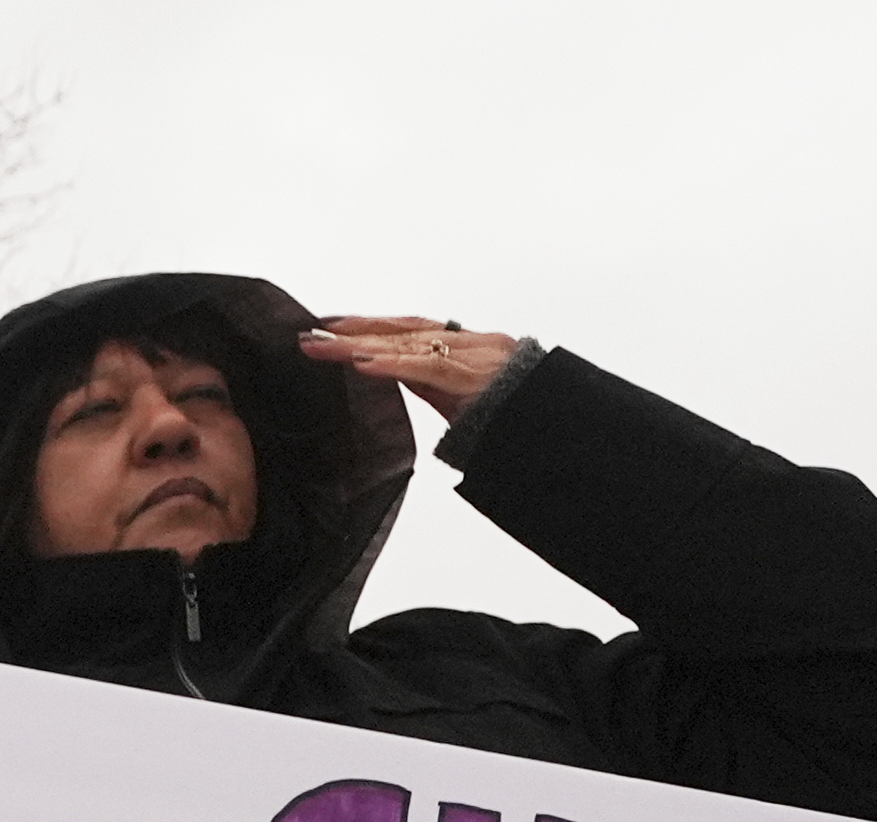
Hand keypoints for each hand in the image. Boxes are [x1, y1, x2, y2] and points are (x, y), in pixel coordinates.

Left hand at [301, 317, 522, 420]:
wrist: (567, 440)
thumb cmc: (518, 424)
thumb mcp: (465, 404)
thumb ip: (429, 385)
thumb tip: (385, 376)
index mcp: (474, 347)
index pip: (410, 329)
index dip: (368, 326)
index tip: (328, 327)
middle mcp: (478, 344)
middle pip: (404, 331)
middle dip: (355, 332)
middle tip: (309, 336)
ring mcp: (482, 359)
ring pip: (411, 345)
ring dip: (362, 346)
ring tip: (323, 348)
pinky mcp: (482, 382)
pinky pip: (432, 369)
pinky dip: (394, 365)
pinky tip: (361, 364)